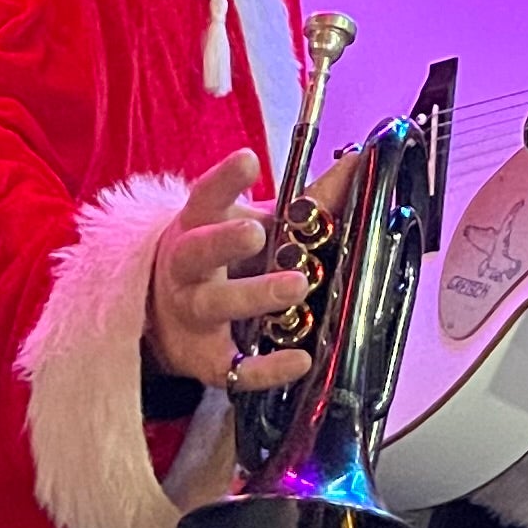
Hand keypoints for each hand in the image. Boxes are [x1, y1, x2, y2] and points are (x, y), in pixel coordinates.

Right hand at [146, 150, 314, 397]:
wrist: (166, 317)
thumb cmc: (227, 258)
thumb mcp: (258, 222)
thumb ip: (309, 199)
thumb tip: (361, 161)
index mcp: (199, 225)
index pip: (207, 197)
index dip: (225, 180)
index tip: (248, 160)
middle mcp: (189, 269)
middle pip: (199, 252)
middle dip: (226, 241)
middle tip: (257, 233)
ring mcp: (194, 315)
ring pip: (215, 305)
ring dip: (254, 296)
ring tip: (296, 287)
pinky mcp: (207, 360)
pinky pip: (235, 367)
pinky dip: (266, 367)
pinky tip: (300, 360)